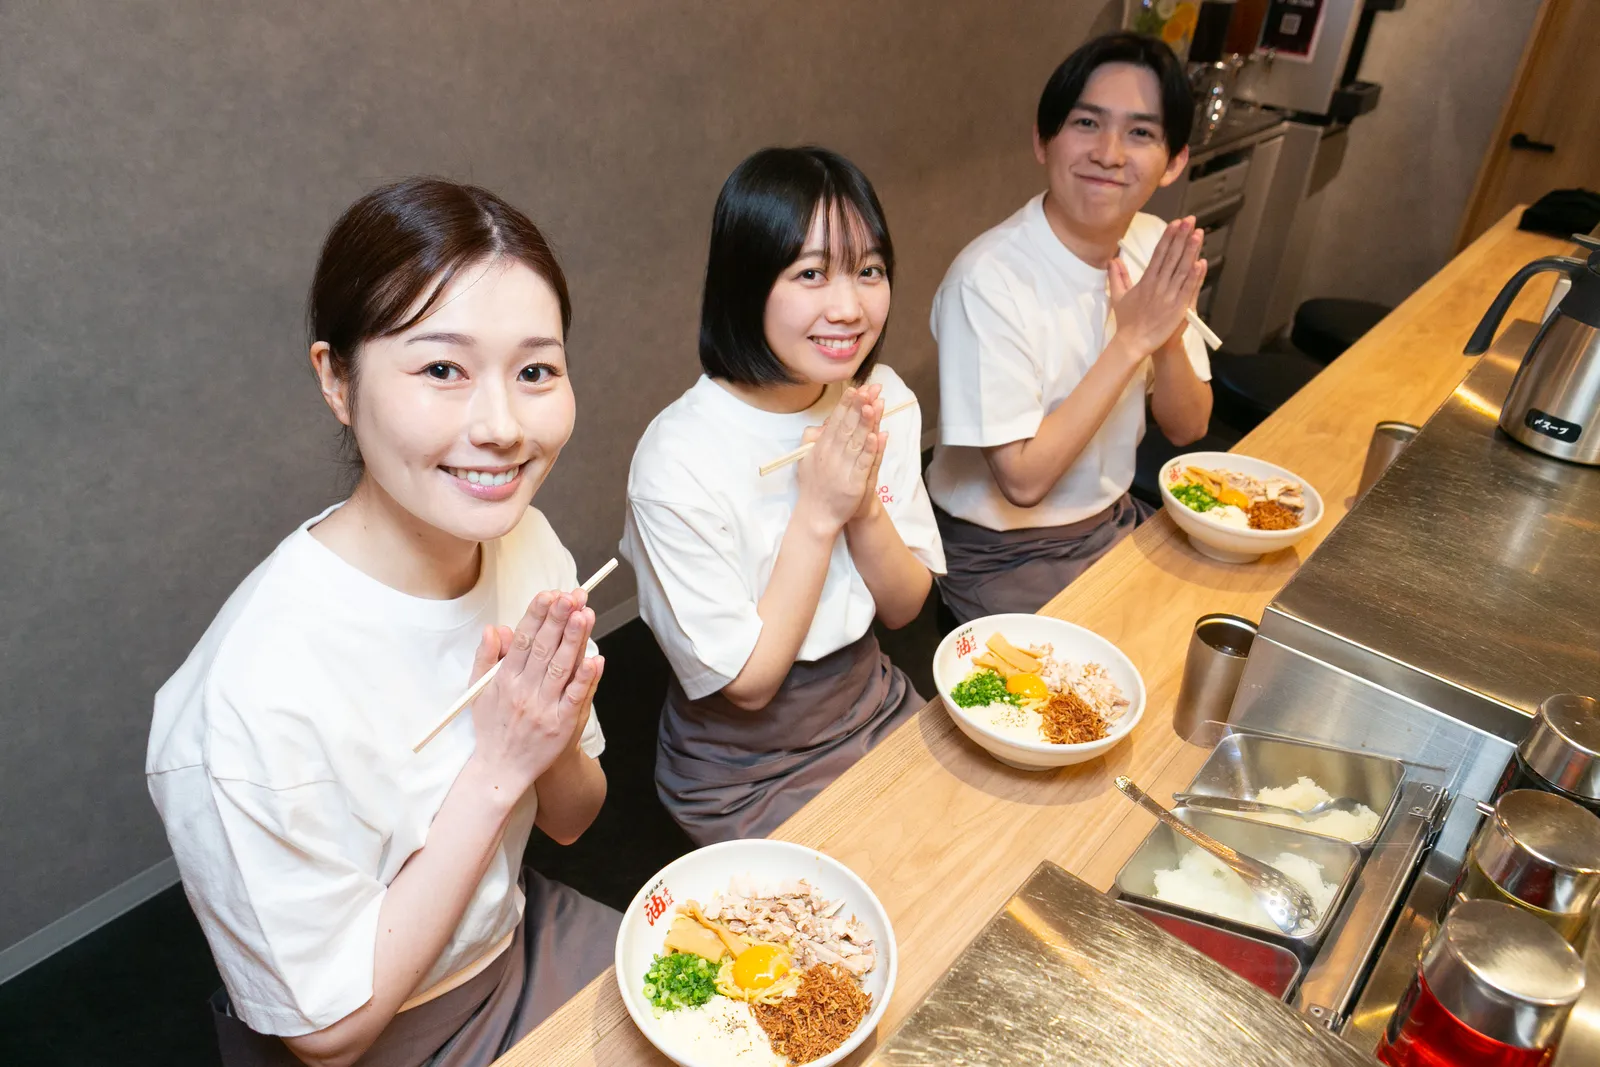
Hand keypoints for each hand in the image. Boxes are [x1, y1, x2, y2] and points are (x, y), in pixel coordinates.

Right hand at [465, 588, 601, 800]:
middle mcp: (523, 690)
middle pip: (544, 648)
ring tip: (585, 614)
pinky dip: (585, 678)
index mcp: (504, 679)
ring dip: (574, 640)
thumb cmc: (492, 727)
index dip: (537, 615)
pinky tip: (596, 658)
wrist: (501, 770)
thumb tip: (493, 628)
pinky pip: (574, 697)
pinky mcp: (561, 724)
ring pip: (560, 667)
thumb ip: (486, 658)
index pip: (523, 639)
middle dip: (558, 619)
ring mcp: (543, 707)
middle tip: (572, 595)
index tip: (549, 593)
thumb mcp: (478, 691)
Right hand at [794, 384, 884, 533]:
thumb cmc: (814, 486)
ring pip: (856, 442)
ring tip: (874, 405)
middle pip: (847, 427)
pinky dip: (870, 450)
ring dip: (866, 423)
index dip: (846, 405)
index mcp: (820, 448)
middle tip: (868, 389)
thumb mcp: (806, 459)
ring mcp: (842, 469)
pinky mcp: (854, 483)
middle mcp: (830, 455)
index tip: (855, 388)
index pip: (835, 421)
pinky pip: (863, 464)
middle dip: (858, 407)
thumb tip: (824, 423)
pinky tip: (877, 436)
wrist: (817, 515)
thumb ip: (813, 440)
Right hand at [1108, 217, 1205, 357]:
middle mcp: (1158, 285)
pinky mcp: (1178, 307)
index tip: (1175, 223)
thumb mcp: (1118, 296)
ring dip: (1191, 250)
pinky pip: (1188, 288)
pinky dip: (1195, 276)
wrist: (1133, 343)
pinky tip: (1201, 262)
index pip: (1159, 253)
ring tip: (1197, 234)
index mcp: (1146, 280)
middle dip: (1181, 237)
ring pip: (1182, 269)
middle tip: (1190, 220)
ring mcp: (1169, 296)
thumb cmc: (1127, 322)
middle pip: (1172, 256)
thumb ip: (1117, 276)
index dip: (1168, 237)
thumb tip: (1113, 260)